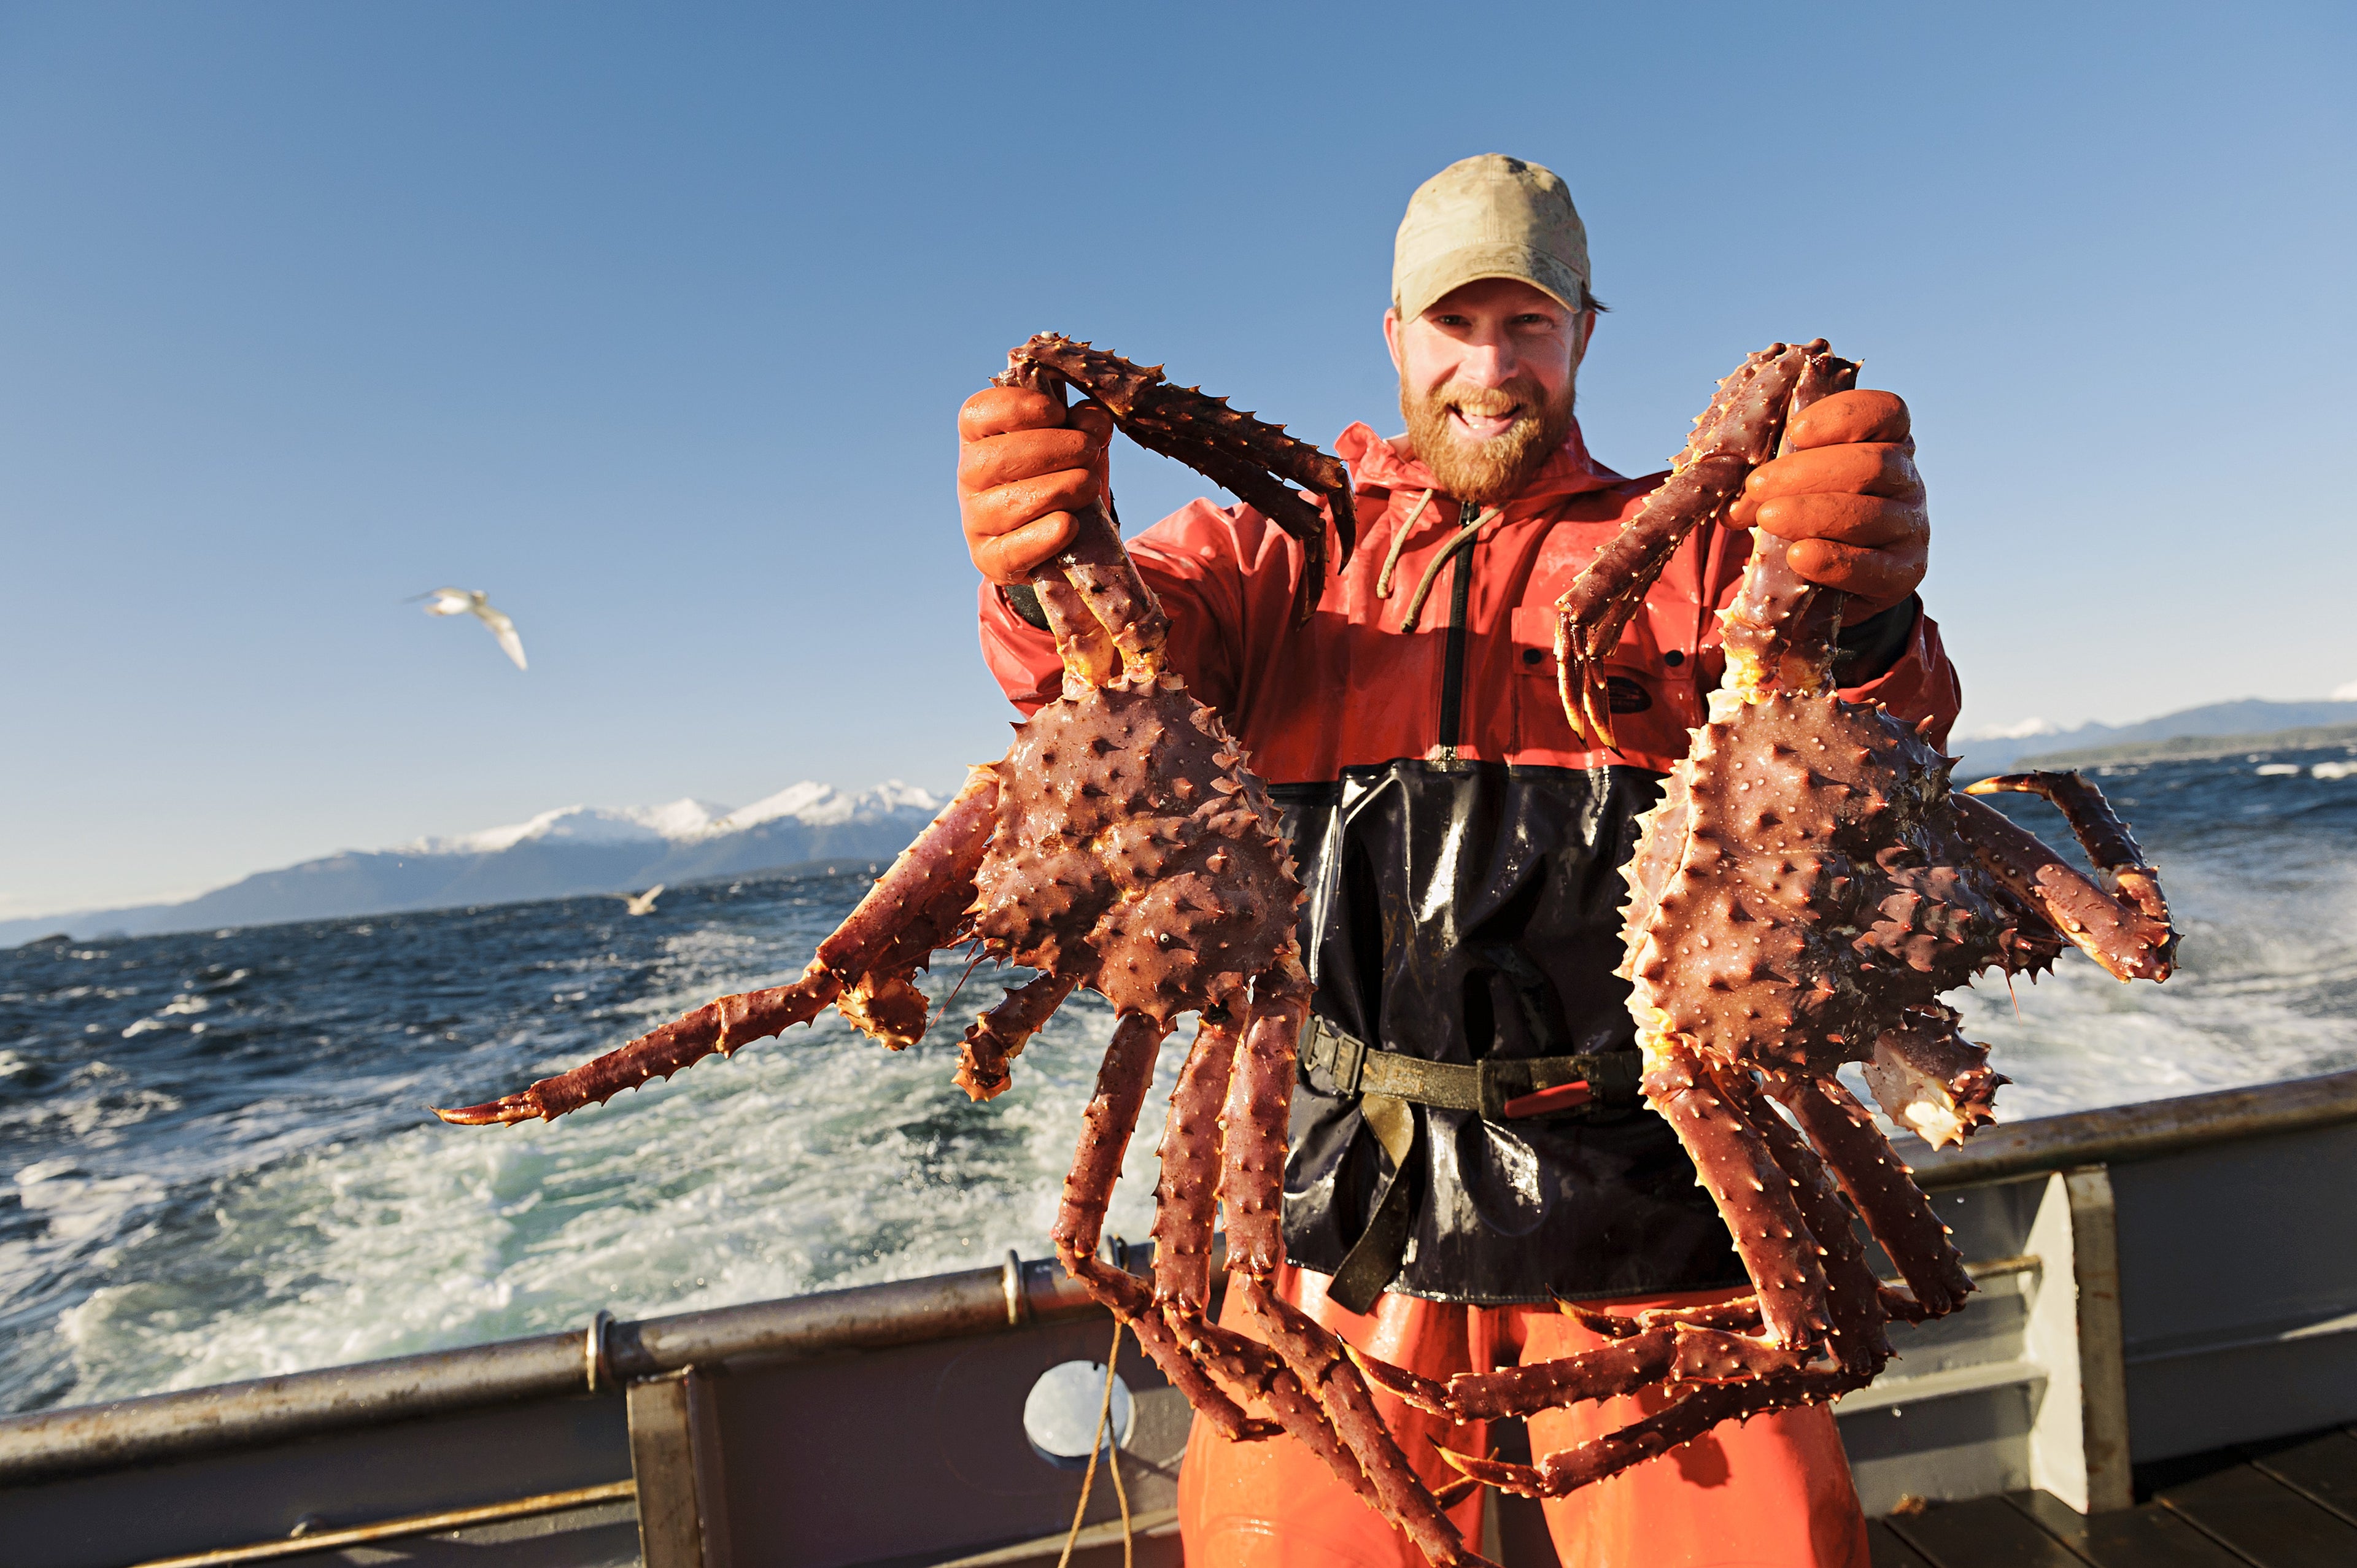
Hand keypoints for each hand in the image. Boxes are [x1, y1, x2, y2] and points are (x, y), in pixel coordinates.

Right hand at [956, 387, 1114, 584]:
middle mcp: (968, 477)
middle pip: (995, 457)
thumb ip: (1084, 425)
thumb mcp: (1073, 443)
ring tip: (1089, 485)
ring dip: (1057, 489)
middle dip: (1051, 449)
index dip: (1016, 407)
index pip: (976, 413)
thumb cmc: (1059, 476)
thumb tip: (1094, 423)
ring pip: (1007, 503)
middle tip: (1089, 451)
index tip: (1058, 412)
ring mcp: (975, 520)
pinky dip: (1045, 536)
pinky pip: (1012, 550)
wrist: (1056, 537)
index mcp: (979, 438)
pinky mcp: (989, 559)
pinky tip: (1070, 524)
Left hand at [1728, 389, 1927, 617]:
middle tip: (1758, 485)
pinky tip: (1798, 556)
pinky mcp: (1904, 573)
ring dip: (1814, 513)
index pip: (1887, 413)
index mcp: (1886, 445)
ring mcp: (1911, 527)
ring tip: (1767, 518)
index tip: (1796, 431)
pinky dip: (1834, 560)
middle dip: (1809, 472)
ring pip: (1873, 512)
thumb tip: (1733, 504)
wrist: (1832, 582)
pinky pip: (1877, 567)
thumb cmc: (1806, 517)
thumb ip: (1772, 476)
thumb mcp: (1790, 486)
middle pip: (1874, 463)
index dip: (1844, 415)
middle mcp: (1907, 481)